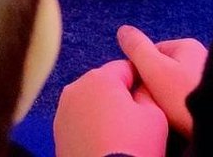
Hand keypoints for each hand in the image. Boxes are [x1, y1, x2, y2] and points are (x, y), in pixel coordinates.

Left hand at [54, 60, 168, 156]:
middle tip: (135, 118)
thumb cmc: (133, 146)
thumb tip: (141, 88)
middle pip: (105, 83)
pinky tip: (103, 141)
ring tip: (118, 133)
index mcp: (100, 78)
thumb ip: (147, 92)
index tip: (148, 97)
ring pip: (90, 101)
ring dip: (102, 110)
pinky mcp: (58, 131)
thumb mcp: (154, 116)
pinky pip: (79, 120)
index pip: (125, 67)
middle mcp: (76, 87)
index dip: (140, 80)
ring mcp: (63, 110)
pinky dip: (90, 126)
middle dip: (119, 95)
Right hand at [117, 25, 207, 138]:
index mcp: (188, 46)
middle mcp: (201, 58)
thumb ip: (137, 48)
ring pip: (174, 90)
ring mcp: (208, 81)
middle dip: (154, 89)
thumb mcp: (154, 69)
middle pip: (164, 72)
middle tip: (152, 106)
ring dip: (167, 102)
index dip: (141, 72)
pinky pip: (187, 104)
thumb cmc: (185, 97)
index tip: (139, 90)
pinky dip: (181, 111)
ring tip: (166, 117)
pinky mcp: (212, 101)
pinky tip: (179, 122)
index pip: (151, 54)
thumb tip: (123, 30)